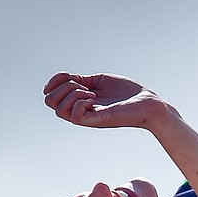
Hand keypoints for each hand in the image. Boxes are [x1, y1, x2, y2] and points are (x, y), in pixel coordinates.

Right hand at [43, 72, 172, 129]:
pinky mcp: (97, 121)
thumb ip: (81, 79)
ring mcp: (88, 117)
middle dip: (61, 87)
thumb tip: (64, 78)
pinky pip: (75, 117)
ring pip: (58, 109)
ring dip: (71, 94)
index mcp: (79, 100)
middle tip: (84, 86)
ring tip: (91, 93)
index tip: (71, 75)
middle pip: (49, 101)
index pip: (50, 93)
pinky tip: (94, 99)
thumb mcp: (99, 80)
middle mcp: (80, 111)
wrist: (148, 103)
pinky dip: (79, 102)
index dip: (54, 80)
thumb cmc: (128, 93)